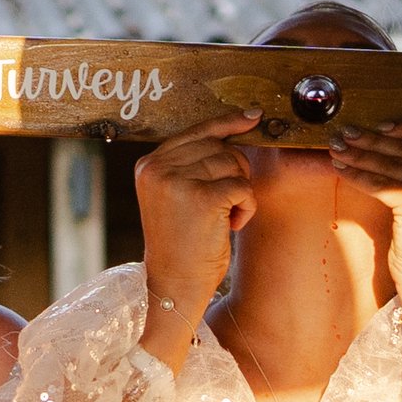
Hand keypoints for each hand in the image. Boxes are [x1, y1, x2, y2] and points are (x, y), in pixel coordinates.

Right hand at [136, 111, 262, 317]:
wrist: (175, 285)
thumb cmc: (184, 243)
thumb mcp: (178, 196)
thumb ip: (194, 163)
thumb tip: (237, 127)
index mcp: (149, 164)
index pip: (196, 131)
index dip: (227, 123)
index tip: (252, 117)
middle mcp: (157, 168)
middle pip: (218, 146)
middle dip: (234, 171)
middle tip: (225, 204)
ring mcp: (177, 181)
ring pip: (232, 164)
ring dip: (240, 192)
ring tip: (224, 219)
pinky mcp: (201, 198)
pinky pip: (242, 186)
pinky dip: (247, 206)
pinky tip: (232, 226)